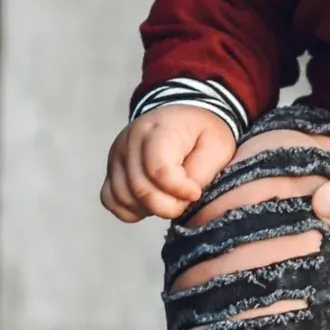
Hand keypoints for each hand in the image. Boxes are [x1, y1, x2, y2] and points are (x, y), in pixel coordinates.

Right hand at [100, 105, 235, 221]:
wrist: (182, 120)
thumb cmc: (202, 134)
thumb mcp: (217, 146)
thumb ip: (201, 173)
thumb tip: (183, 197)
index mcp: (161, 128)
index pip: (159, 169)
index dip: (179, 190)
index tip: (195, 192)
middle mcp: (132, 139)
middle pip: (141, 188)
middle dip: (168, 206)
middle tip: (184, 201)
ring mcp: (117, 154)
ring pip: (125, 197)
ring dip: (150, 209)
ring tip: (170, 199)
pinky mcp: (111, 168)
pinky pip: (111, 200)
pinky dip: (131, 210)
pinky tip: (150, 203)